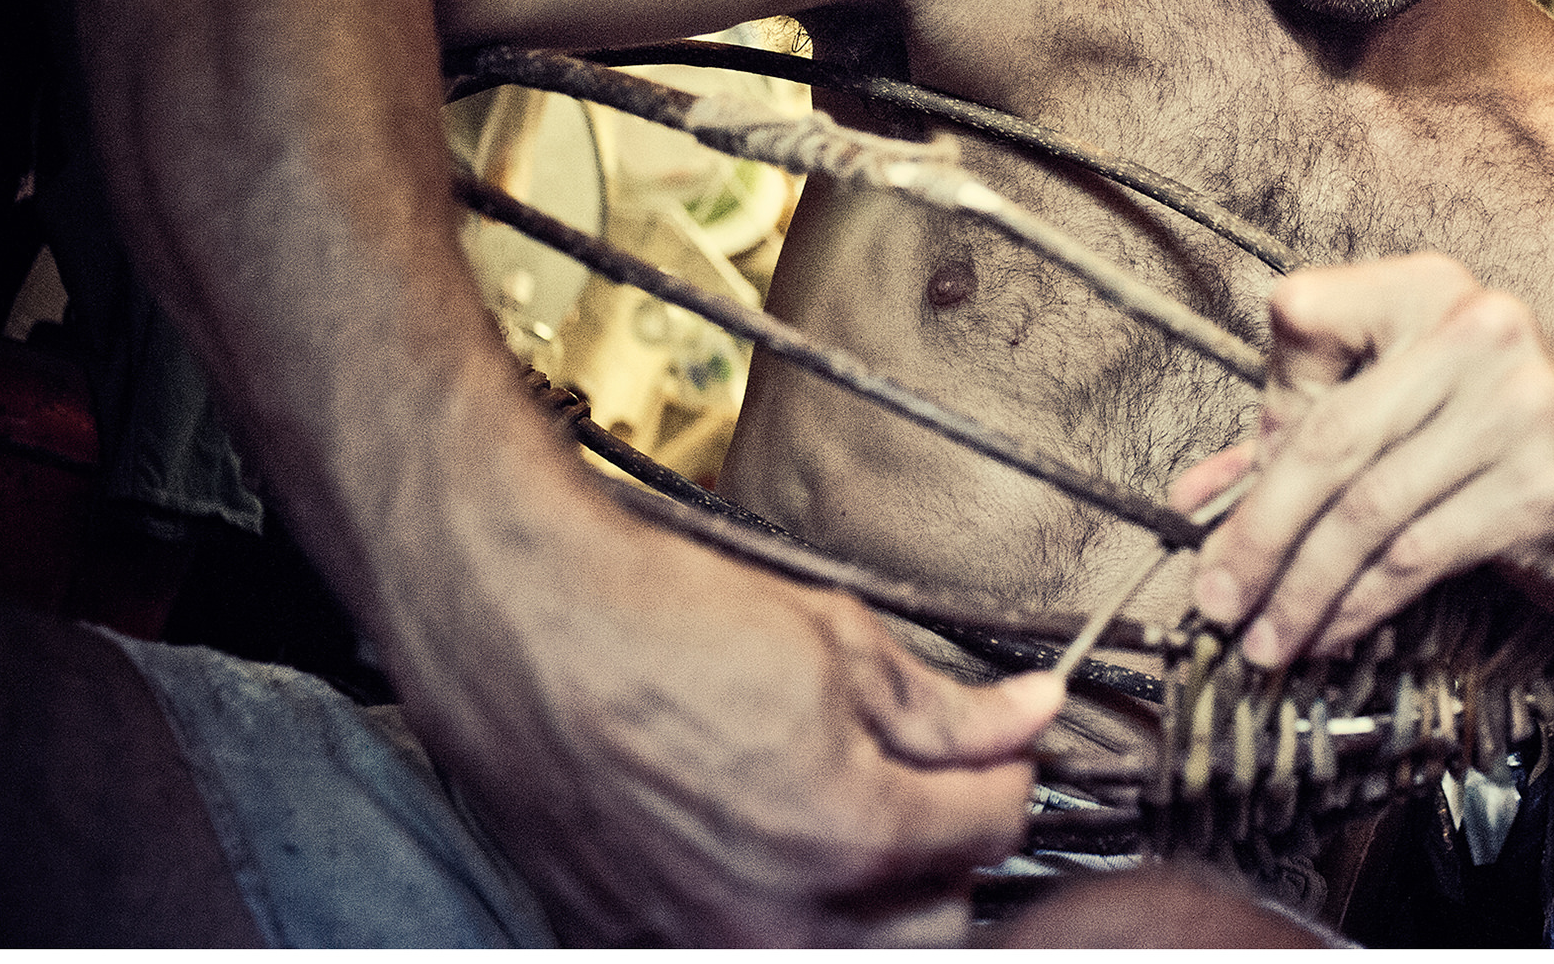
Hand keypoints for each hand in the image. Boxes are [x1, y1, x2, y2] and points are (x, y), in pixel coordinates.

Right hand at [385, 472, 1060, 946]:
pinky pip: (749, 952)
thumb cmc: (658, 622)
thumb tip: (1032, 714)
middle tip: (930, 782)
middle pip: (938, 917)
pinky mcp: (638, 946)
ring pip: (854, 954)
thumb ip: (947, 707)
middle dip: (951, 846)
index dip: (1006, 772)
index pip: (993, 827)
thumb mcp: (835, 641)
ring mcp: (705, 942)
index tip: (996, 746)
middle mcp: (781, 916)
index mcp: (848, 834)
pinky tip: (771, 847)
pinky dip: (784, 914)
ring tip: (850, 815)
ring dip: (877, 896)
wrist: (521, 628)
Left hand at [1170, 253, 1553, 666]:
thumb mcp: (1390, 417)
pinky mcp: (1540, 487)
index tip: (1239, 485)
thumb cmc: (1483, 449)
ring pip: (1365, 511)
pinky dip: (1355, 605)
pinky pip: (1414, 556)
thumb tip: (1190, 499)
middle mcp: (1477, 329)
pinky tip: (1325, 633)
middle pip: (1328, 437)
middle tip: (1215, 599)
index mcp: (1425, 286)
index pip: (1302, 318)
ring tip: (1262, 637)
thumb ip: (1289, 439)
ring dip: (1298, 587)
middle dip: (1257, 533)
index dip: (1264, 407)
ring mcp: (1517, 405)